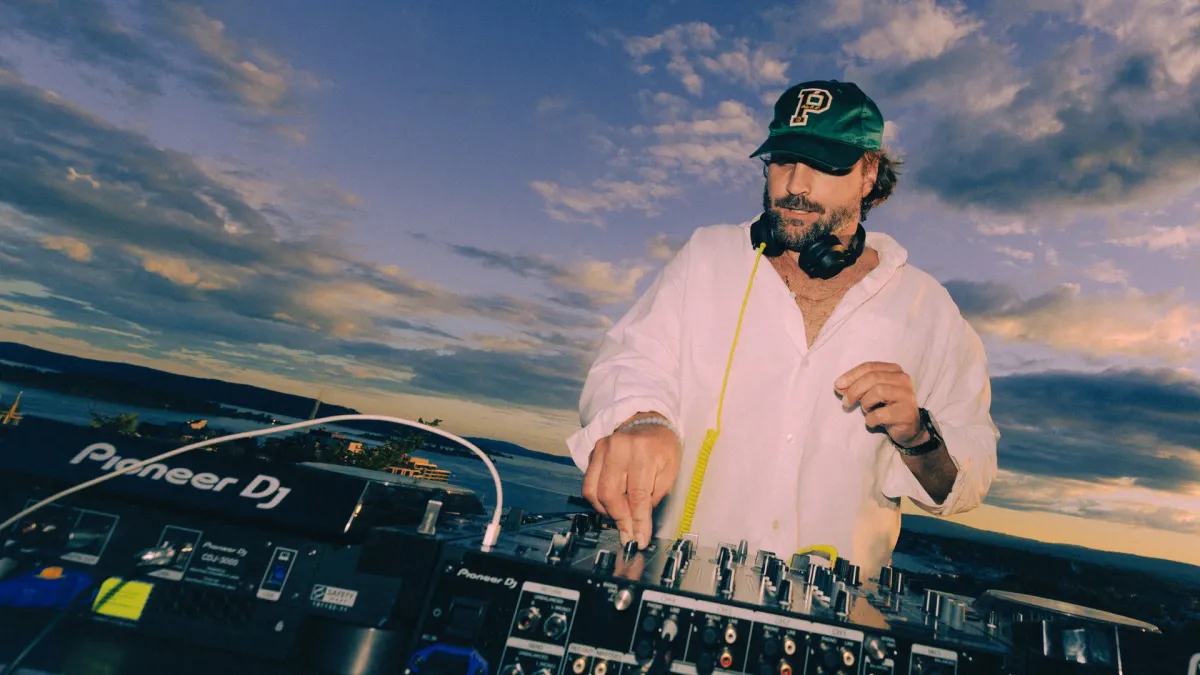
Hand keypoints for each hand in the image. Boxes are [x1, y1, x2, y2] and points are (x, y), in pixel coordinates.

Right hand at [581, 416, 680, 548]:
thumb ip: (654, 496)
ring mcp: (602, 448)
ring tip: (621, 517)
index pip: (637, 494)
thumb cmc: (662, 448)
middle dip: (620, 519)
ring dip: (607, 511)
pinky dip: (598, 500)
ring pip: (594, 491)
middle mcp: (618, 447)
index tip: (639, 539)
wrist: (648, 422)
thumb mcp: (669, 471)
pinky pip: (588, 484)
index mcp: (643, 451)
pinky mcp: (592, 453)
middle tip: (629, 533)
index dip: (638, 521)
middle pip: (610, 494)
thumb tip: (639, 524)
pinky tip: (611, 504)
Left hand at [834, 362, 926, 446]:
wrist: (907, 429)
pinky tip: (872, 421)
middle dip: (854, 390)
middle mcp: (903, 379)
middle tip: (845, 403)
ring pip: (878, 392)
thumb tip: (838, 386)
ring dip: (865, 404)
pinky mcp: (907, 413)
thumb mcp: (869, 393)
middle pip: (873, 378)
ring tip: (867, 410)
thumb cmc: (886, 408)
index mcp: (894, 370)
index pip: (869, 367)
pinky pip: (880, 414)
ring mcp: (907, 396)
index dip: (851, 375)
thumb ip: (855, 387)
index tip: (838, 385)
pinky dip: (871, 419)